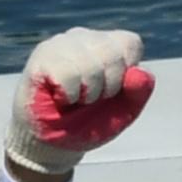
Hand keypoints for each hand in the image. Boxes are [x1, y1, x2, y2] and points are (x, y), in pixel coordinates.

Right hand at [7, 26, 151, 181]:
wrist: (52, 144)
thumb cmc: (87, 122)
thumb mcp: (122, 112)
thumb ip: (138, 93)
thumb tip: (139, 73)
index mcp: (107, 44)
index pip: (130, 43)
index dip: (125, 73)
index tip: (111, 91)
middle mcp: (84, 37)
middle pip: (112, 54)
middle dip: (108, 87)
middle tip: (90, 99)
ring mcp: (60, 44)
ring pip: (90, 64)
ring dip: (86, 94)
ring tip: (74, 99)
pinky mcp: (42, 56)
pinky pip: (67, 74)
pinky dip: (68, 95)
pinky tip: (60, 97)